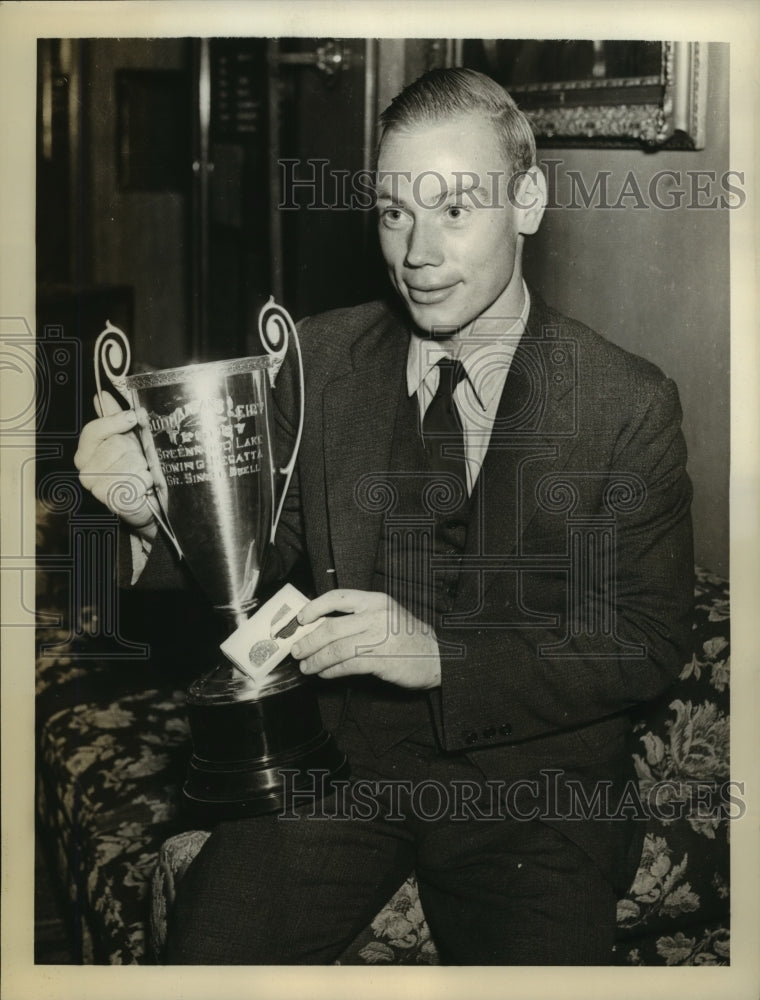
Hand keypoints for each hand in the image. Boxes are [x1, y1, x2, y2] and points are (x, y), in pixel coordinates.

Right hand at [74, 391, 157, 539]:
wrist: (146, 501)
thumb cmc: (134, 468)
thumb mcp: (126, 438)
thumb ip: (113, 417)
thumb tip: (101, 395)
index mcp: (85, 453)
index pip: (93, 430)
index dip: (115, 421)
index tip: (134, 416)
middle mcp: (86, 471)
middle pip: (116, 444)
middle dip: (135, 449)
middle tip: (139, 459)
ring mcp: (97, 488)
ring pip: (129, 462)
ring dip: (143, 466)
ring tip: (141, 473)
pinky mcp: (112, 501)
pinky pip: (137, 480)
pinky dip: (147, 481)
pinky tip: (144, 486)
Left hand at [292, 589, 440, 688]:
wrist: (437, 655)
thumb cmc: (407, 637)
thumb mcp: (385, 616)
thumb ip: (357, 618)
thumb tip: (320, 628)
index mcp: (375, 600)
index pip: (337, 597)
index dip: (314, 607)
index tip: (300, 619)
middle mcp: (376, 615)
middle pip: (331, 628)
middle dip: (308, 641)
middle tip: (296, 651)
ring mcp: (379, 637)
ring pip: (336, 649)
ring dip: (316, 660)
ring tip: (306, 667)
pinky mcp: (381, 659)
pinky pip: (347, 665)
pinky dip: (331, 671)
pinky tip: (324, 674)